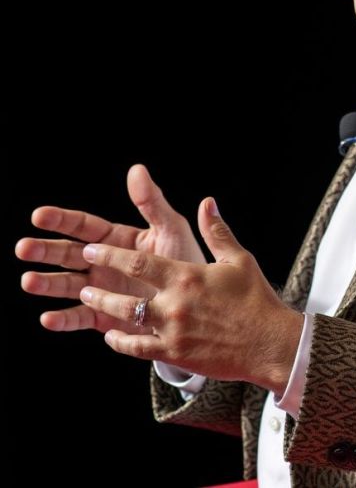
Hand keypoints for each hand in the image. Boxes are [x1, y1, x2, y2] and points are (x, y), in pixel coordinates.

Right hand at [16, 163, 205, 332]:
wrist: (198, 303)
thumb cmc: (187, 260)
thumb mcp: (171, 229)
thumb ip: (151, 202)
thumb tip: (136, 169)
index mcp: (117, 239)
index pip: (83, 226)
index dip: (61, 220)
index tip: (38, 216)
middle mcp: (104, 263)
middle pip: (68, 254)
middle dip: (45, 251)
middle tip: (23, 248)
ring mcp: (101, 290)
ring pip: (68, 285)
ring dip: (47, 283)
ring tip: (28, 281)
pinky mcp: (104, 316)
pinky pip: (80, 317)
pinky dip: (64, 319)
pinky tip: (48, 318)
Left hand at [77, 197, 303, 394]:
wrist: (268, 343)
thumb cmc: (255, 298)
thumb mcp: (238, 259)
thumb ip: (216, 231)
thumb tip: (206, 202)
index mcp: (187, 276)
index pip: (138, 262)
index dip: (111, 255)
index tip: (92, 247)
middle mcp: (174, 304)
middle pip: (124, 292)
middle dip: (99, 283)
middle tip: (83, 276)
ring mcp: (171, 332)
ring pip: (125, 320)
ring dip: (104, 308)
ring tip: (89, 299)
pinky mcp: (174, 354)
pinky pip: (137, 348)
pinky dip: (120, 341)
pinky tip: (110, 335)